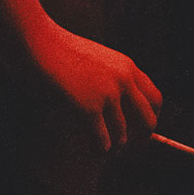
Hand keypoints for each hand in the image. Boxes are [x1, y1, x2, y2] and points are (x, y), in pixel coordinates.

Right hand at [27, 22, 161, 150]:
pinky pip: (102, 141)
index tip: (143, 131)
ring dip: (116, 148)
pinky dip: (99, 151)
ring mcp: (107, 94)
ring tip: (108, 152)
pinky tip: (93, 151)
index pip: (154, 98)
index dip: (152, 118)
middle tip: (132, 149)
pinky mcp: (88, 107)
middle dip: (142, 139)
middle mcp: (123, 80)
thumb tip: (120, 110)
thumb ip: (112, 78)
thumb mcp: (97, 58)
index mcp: (127, 66)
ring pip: (122, 135)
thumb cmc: (60, 49)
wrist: (39, 42)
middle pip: (148, 120)